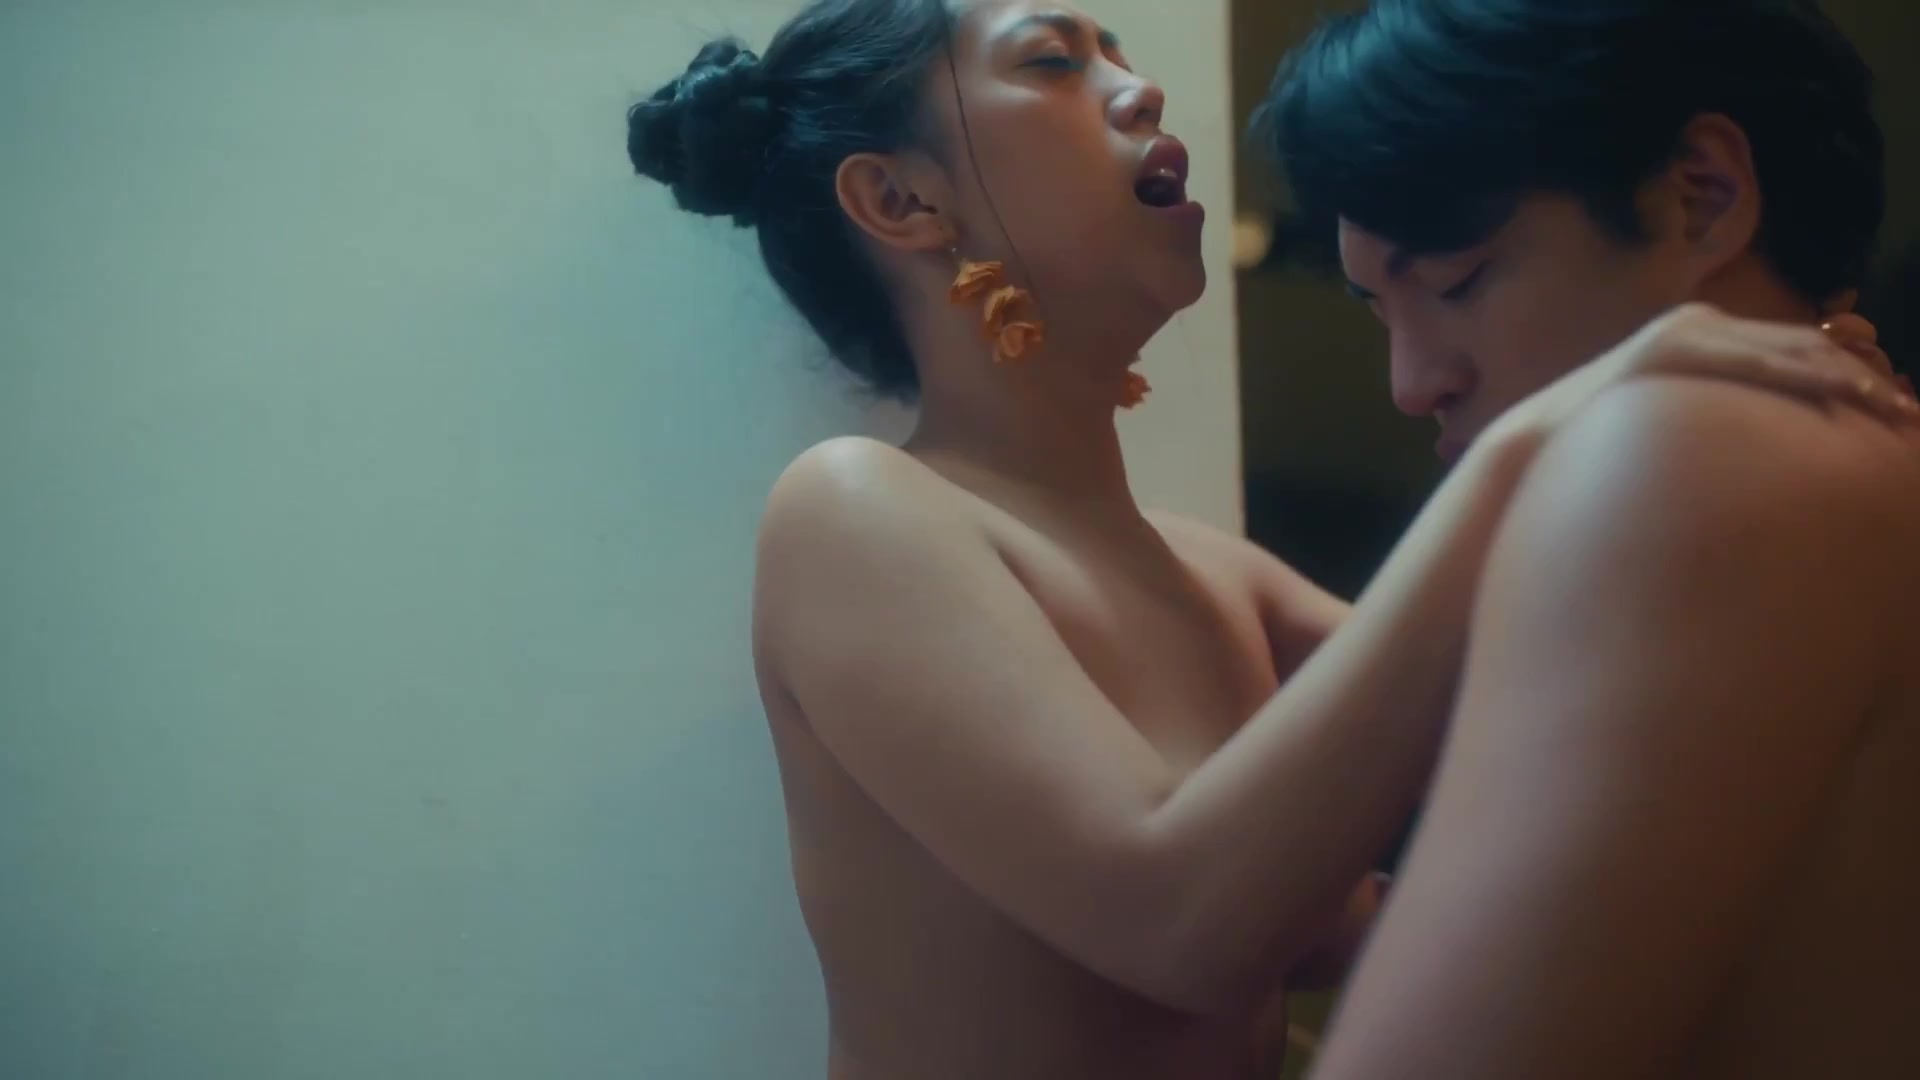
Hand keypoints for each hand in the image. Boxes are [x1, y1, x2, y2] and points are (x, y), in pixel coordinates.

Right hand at [1486, 301, 1918, 451]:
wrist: (1527, 456)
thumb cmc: (1592, 460)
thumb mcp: (1662, 435)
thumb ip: (1704, 428)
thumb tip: (1743, 463)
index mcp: (1696, 342)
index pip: (1789, 352)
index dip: (1846, 376)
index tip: (1890, 410)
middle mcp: (1696, 327)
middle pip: (1802, 344)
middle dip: (1863, 376)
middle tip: (1911, 413)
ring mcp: (1684, 334)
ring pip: (1790, 348)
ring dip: (1852, 377)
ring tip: (1899, 409)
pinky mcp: (1671, 349)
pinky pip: (1756, 361)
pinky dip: (1810, 375)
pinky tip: (1850, 394)